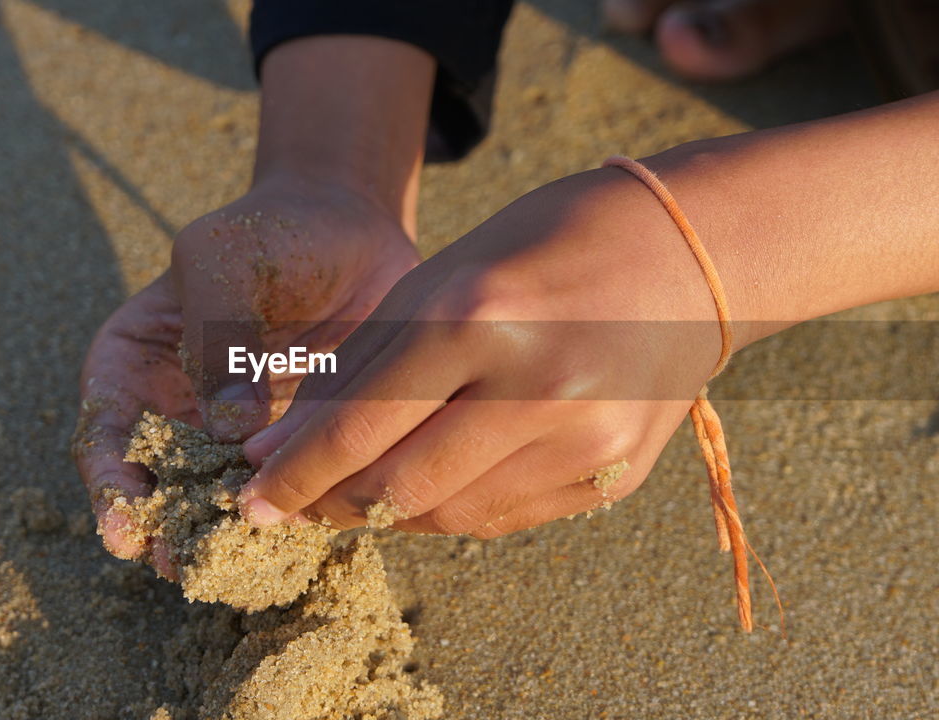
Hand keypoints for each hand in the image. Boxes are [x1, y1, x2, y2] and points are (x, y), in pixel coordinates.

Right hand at [74, 177, 418, 570]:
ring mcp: (234, 437)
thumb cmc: (268, 235)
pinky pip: (282, 491)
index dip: (110, 486)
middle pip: (157, 485)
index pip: (104, 436)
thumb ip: (214, 334)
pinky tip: (299, 536)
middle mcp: (175, 413)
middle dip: (167, 529)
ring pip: (219, 501)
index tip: (126, 526)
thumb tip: (226, 429)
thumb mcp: (223, 261)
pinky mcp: (289, 447)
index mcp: (132, 367)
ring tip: (239, 567)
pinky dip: (286, 516)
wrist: (346, 232)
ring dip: (226, 535)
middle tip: (185, 565)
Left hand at [239, 168, 727, 537]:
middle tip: (295, 502)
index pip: (361, 424)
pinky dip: (450, 508)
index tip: (250, 503)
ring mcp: (586, 439)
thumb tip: (282, 450)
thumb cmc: (543, 247)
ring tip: (359, 486)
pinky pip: (502, 518)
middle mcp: (537, 385)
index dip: (294, 474)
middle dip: (331, 503)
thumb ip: (363, 368)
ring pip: (449, 515)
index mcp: (481, 316)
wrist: (688, 255)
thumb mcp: (441, 278)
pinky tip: (431, 481)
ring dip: (388, 507)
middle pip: (400, 486)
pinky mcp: (614, 474)